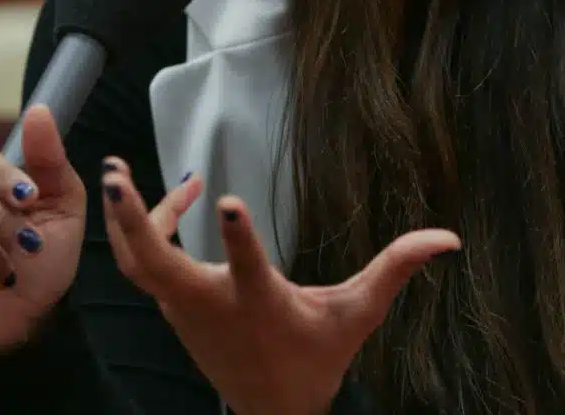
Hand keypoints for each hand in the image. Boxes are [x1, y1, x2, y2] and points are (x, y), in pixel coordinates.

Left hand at [102, 159, 459, 414]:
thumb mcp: (358, 315)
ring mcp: (186, 308)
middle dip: (134, 221)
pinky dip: (149, 229)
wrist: (271, 412)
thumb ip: (396, 269)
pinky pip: (148, 266)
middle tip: (116, 177)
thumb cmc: (315, 357)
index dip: (237, 240)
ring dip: (127, 221)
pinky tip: (178, 196)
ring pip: (141, 265)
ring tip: (118, 173)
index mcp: (260, 305)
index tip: (228, 199)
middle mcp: (213, 305)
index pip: (248, 270)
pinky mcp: (176, 306)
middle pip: (158, 266)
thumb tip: (448, 238)